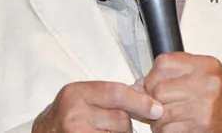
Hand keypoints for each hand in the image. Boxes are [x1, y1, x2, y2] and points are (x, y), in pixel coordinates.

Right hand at [32, 81, 163, 132]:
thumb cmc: (65, 116)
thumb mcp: (82, 97)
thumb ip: (111, 95)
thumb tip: (146, 96)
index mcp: (75, 94)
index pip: (116, 93)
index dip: (140, 101)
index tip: (156, 108)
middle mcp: (74, 115)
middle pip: (121, 118)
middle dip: (124, 122)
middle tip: (108, 124)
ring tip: (101, 131)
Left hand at [143, 52, 221, 132]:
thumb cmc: (218, 99)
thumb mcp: (201, 76)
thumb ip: (171, 74)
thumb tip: (136, 86)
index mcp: (207, 66)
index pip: (163, 64)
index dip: (153, 78)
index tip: (156, 87)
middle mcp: (208, 84)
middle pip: (158, 90)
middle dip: (153, 101)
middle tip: (161, 107)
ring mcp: (205, 108)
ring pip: (160, 113)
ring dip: (158, 120)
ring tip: (170, 119)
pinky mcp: (201, 128)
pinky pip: (167, 130)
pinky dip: (166, 132)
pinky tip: (177, 128)